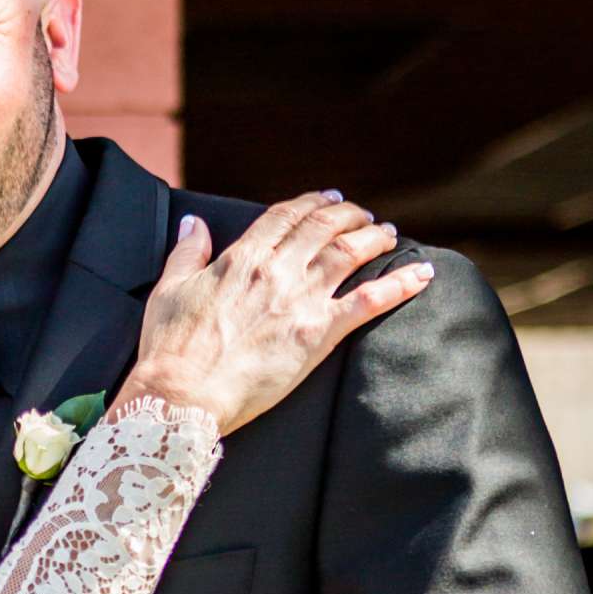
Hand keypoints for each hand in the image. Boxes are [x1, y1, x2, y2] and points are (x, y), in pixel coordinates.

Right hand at [121, 192, 434, 435]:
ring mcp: (301, 299)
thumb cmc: (169, 349)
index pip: (286, 215)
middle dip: (349, 215)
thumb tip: (194, 222)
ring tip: (388, 233)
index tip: (327, 199)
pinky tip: (422, 274)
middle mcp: (277, 270)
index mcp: (242, 257)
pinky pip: (369, 301)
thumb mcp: (169, 290)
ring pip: (351, 252)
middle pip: (325, 226)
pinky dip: (400, 284)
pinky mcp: (318, 334)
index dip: (311, 202)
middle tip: (362, 214)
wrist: (182, 394)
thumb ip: (186, 252)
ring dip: (374, 237)